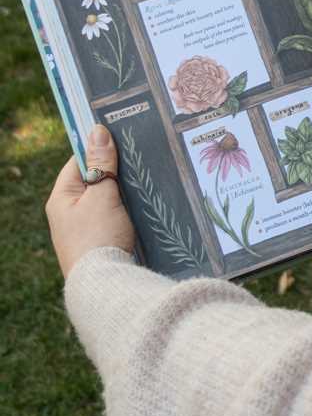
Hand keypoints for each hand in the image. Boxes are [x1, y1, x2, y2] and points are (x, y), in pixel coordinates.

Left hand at [46, 124, 134, 278]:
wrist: (103, 284)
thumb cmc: (99, 236)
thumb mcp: (102, 195)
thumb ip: (102, 165)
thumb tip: (97, 131)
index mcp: (61, 198)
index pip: (78, 162)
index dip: (99, 149)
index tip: (122, 137)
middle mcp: (68, 214)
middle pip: (93, 182)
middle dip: (115, 171)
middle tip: (140, 158)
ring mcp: (83, 230)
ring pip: (106, 201)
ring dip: (123, 193)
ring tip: (146, 181)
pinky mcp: (100, 244)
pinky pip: (114, 218)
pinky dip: (127, 210)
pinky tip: (144, 208)